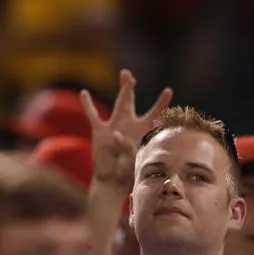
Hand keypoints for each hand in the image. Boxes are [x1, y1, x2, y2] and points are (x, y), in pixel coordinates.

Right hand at [80, 69, 172, 190]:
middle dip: (129, 87)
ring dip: (121, 90)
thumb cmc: (129, 172)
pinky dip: (88, 105)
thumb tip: (115, 134)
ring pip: (118, 103)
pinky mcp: (100, 131)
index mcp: (142, 130)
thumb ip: (126, 147)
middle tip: (130, 76)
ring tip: (123, 75)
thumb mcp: (131, 159)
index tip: (169, 90)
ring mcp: (114, 125)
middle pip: (130, 101)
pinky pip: (93, 116)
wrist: (113, 180)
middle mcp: (129, 124)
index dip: (162, 103)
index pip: (155, 114)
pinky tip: (84, 93)